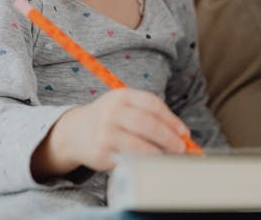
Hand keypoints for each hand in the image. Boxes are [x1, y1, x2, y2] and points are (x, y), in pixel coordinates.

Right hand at [32, 89, 193, 175]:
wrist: (76, 132)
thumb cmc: (111, 119)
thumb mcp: (126, 107)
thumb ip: (150, 116)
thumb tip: (181, 135)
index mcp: (122, 96)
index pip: (152, 105)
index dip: (171, 120)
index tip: (184, 133)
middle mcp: (112, 112)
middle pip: (147, 124)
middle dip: (168, 138)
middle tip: (180, 148)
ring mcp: (105, 132)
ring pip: (139, 145)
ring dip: (158, 153)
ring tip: (168, 158)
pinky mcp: (101, 153)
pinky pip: (128, 159)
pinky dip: (143, 162)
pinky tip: (151, 164)